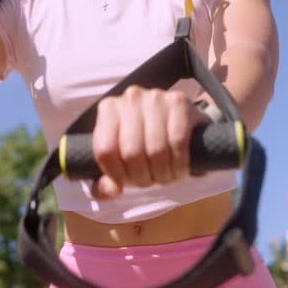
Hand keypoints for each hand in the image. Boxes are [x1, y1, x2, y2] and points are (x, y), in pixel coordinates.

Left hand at [90, 86, 210, 198]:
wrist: (183, 125)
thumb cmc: (146, 145)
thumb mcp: (122, 163)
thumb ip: (106, 183)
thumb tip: (111, 190)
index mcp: (108, 109)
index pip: (105, 151)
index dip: (117, 175)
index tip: (128, 183)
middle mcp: (130, 98)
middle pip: (131, 152)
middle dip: (143, 177)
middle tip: (151, 181)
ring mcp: (156, 97)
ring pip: (156, 149)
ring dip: (163, 174)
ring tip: (166, 177)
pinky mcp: (180, 102)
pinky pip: (178, 142)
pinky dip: (180, 164)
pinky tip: (180, 169)